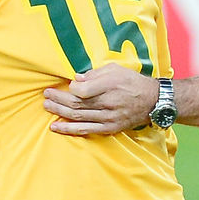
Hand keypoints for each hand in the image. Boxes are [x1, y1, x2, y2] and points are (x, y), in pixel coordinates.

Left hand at [44, 64, 159, 135]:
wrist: (152, 101)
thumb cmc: (132, 82)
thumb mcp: (116, 70)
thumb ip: (95, 74)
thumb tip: (76, 79)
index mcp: (109, 86)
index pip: (82, 90)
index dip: (71, 88)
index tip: (67, 85)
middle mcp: (107, 103)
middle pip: (76, 103)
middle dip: (58, 99)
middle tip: (46, 95)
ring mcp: (107, 118)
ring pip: (77, 117)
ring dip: (59, 112)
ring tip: (46, 106)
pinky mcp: (108, 128)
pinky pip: (84, 129)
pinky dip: (68, 129)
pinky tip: (55, 126)